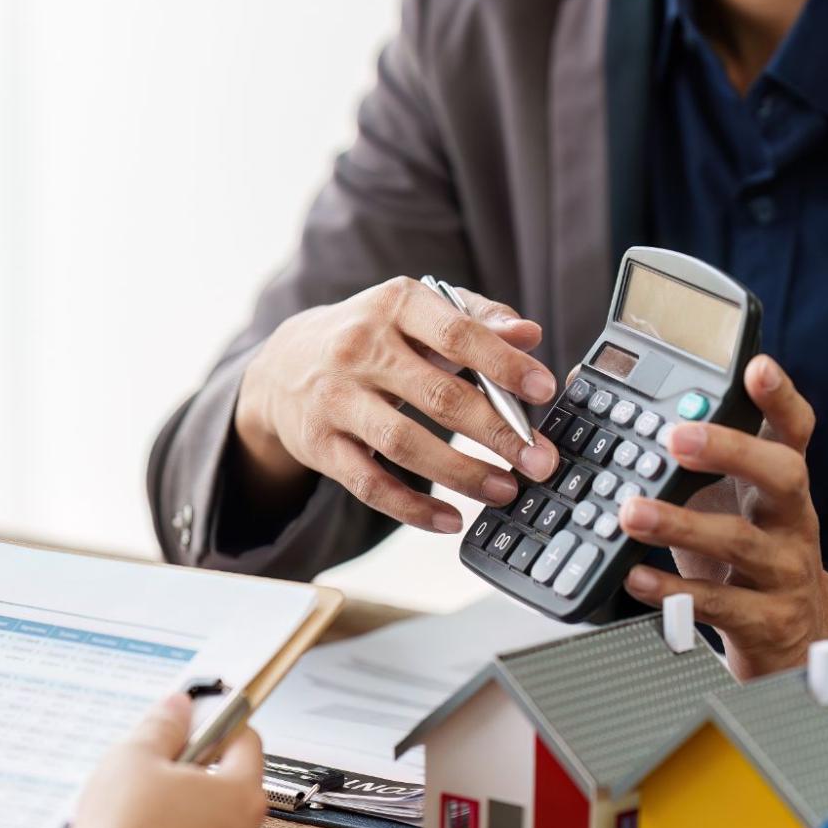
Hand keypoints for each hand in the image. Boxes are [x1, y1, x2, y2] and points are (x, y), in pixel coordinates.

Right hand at [0, 693, 267, 827]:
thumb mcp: (134, 756)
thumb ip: (163, 725)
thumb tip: (178, 706)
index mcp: (241, 795)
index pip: (247, 744)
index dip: (220, 726)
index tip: (197, 722)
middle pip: (230, 791)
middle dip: (196, 776)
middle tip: (156, 770)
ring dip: (184, 819)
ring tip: (138, 815)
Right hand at [233, 277, 559, 531]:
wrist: (282, 365)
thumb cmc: (370, 337)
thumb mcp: (415, 312)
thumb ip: (475, 318)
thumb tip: (529, 333)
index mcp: (394, 305)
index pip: (457, 334)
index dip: (504, 364)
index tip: (545, 391)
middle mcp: (360, 349)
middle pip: (438, 396)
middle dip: (497, 432)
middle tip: (539, 460)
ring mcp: (336, 399)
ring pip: (404, 444)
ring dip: (461, 474)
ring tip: (505, 491)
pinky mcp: (320, 445)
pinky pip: (369, 484)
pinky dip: (411, 508)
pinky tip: (450, 522)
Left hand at [616, 356, 827, 680]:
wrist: (793, 638)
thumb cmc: (742, 556)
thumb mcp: (718, 501)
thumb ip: (678, 459)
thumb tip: (603, 395)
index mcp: (782, 484)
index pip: (794, 430)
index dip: (780, 398)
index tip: (757, 367)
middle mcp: (793, 521)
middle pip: (783, 475)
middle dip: (731, 451)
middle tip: (677, 438)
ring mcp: (784, 572)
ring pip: (741, 543)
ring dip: (681, 524)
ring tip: (631, 512)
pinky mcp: (765, 621)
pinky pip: (717, 604)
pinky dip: (673, 590)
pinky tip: (636, 577)